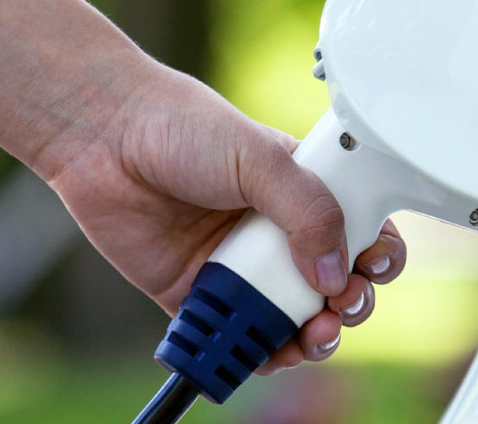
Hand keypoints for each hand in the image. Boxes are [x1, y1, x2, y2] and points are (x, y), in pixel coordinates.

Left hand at [46, 64, 406, 373]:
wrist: (103, 136)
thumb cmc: (179, 125)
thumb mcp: (259, 156)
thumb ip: (308, 209)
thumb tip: (335, 272)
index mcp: (298, 191)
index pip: (356, 229)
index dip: (374, 254)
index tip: (374, 265)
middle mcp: (271, 231)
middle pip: (328, 283)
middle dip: (348, 302)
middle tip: (342, 303)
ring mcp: (234, 265)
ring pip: (286, 317)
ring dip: (310, 337)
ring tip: (313, 336)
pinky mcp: (194, 292)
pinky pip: (233, 334)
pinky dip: (255, 352)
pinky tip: (269, 352)